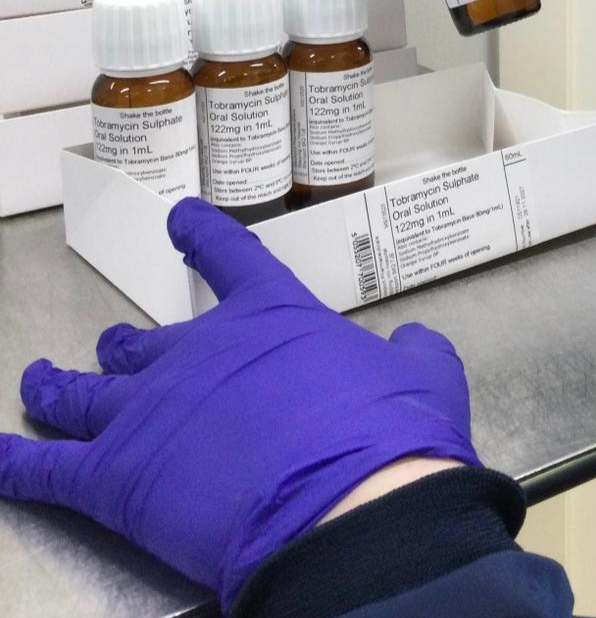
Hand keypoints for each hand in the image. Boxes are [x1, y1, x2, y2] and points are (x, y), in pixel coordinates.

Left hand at [0, 198, 477, 611]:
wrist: (353, 505)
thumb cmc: (391, 434)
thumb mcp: (425, 378)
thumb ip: (413, 354)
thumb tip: (414, 346)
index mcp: (270, 318)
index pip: (227, 256)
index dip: (199, 235)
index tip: (179, 219)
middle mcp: (200, 352)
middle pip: (143, 341)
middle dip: (127, 348)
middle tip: (116, 350)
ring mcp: (150, 411)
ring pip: (81, 393)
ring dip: (55, 387)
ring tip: (38, 379)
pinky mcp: (117, 477)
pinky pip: (44, 469)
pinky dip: (14, 463)